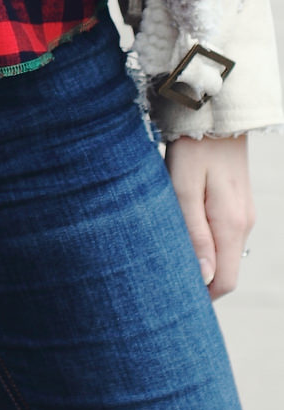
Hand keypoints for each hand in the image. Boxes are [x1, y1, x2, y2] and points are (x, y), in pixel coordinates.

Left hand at [164, 133, 253, 297]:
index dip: (203, 295)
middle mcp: (244, 224)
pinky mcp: (237, 203)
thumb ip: (195, 234)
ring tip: (170, 253)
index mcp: (231, 225)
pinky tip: (184, 231)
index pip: (225, 282)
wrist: (215, 113)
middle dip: (201, 281)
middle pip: (226, 270)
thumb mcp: (184, 190)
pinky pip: (224, 234)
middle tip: (166, 279)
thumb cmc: (192, 150)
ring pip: (225, 252)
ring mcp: (243, 213)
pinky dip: (207, 242)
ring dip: (202, 259)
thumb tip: (204, 278)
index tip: (176, 296)